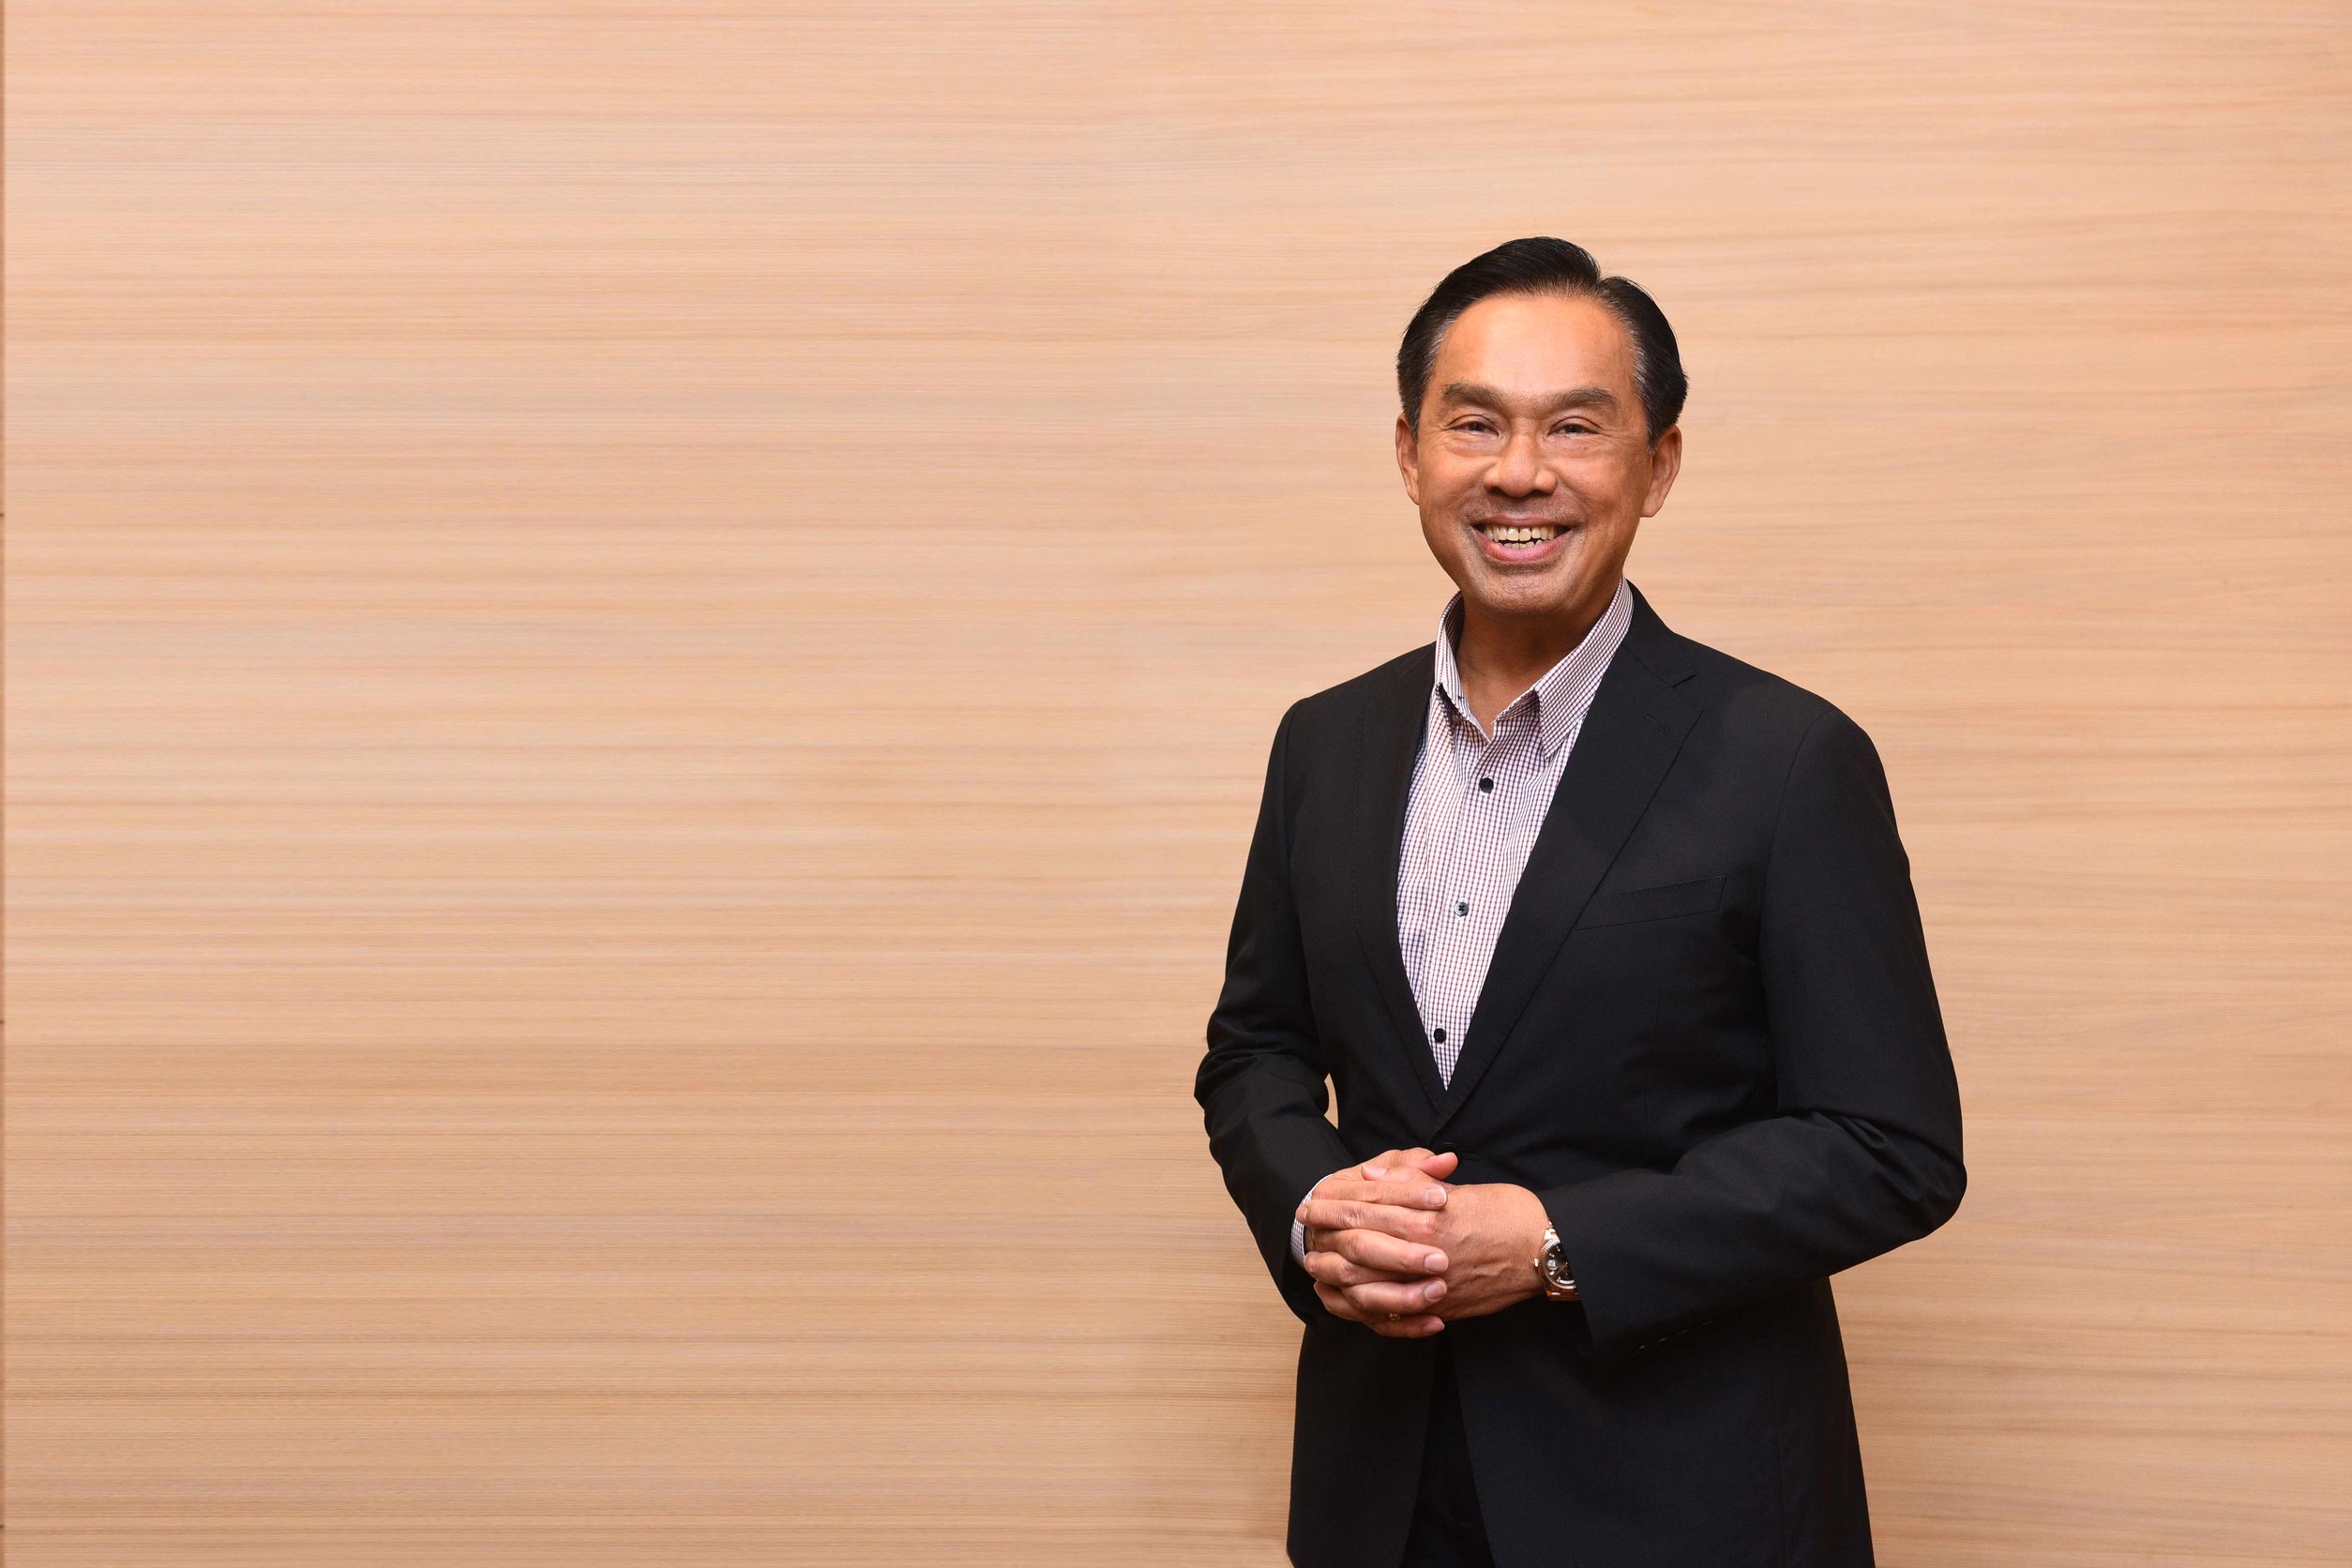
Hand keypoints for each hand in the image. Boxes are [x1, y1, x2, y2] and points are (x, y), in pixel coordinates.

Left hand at [1301, 1167, 1551, 1326]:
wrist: (1547, 1249)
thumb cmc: (1508, 1212)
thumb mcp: (1458, 1188)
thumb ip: (1410, 1184)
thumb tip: (1369, 1176)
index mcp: (1426, 1216)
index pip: (1364, 1209)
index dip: (1332, 1205)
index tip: (1311, 1202)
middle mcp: (1424, 1253)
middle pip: (1358, 1246)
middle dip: (1326, 1237)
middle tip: (1305, 1230)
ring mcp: (1432, 1285)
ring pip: (1369, 1286)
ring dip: (1338, 1277)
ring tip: (1317, 1269)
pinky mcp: (1443, 1308)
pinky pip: (1395, 1317)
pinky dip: (1371, 1310)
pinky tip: (1353, 1302)